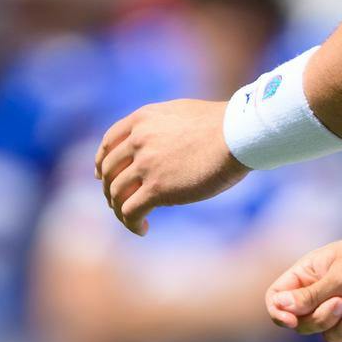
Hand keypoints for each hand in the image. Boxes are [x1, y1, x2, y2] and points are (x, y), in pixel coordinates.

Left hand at [95, 99, 246, 235]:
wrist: (239, 133)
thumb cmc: (223, 125)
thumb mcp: (182, 114)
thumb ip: (164, 126)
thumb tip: (164, 141)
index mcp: (142, 119)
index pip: (109, 142)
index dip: (102, 162)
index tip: (104, 177)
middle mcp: (138, 140)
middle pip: (110, 171)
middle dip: (110, 190)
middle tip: (120, 204)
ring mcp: (146, 164)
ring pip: (116, 194)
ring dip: (121, 211)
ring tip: (135, 220)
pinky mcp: (157, 188)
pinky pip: (130, 211)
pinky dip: (132, 224)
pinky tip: (143, 228)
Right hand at [266, 232, 341, 341]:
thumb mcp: (341, 276)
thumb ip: (310, 295)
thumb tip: (279, 306)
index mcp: (310, 274)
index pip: (278, 298)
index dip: (279, 312)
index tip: (291, 321)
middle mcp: (322, 295)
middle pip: (303, 324)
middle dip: (324, 317)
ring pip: (330, 337)